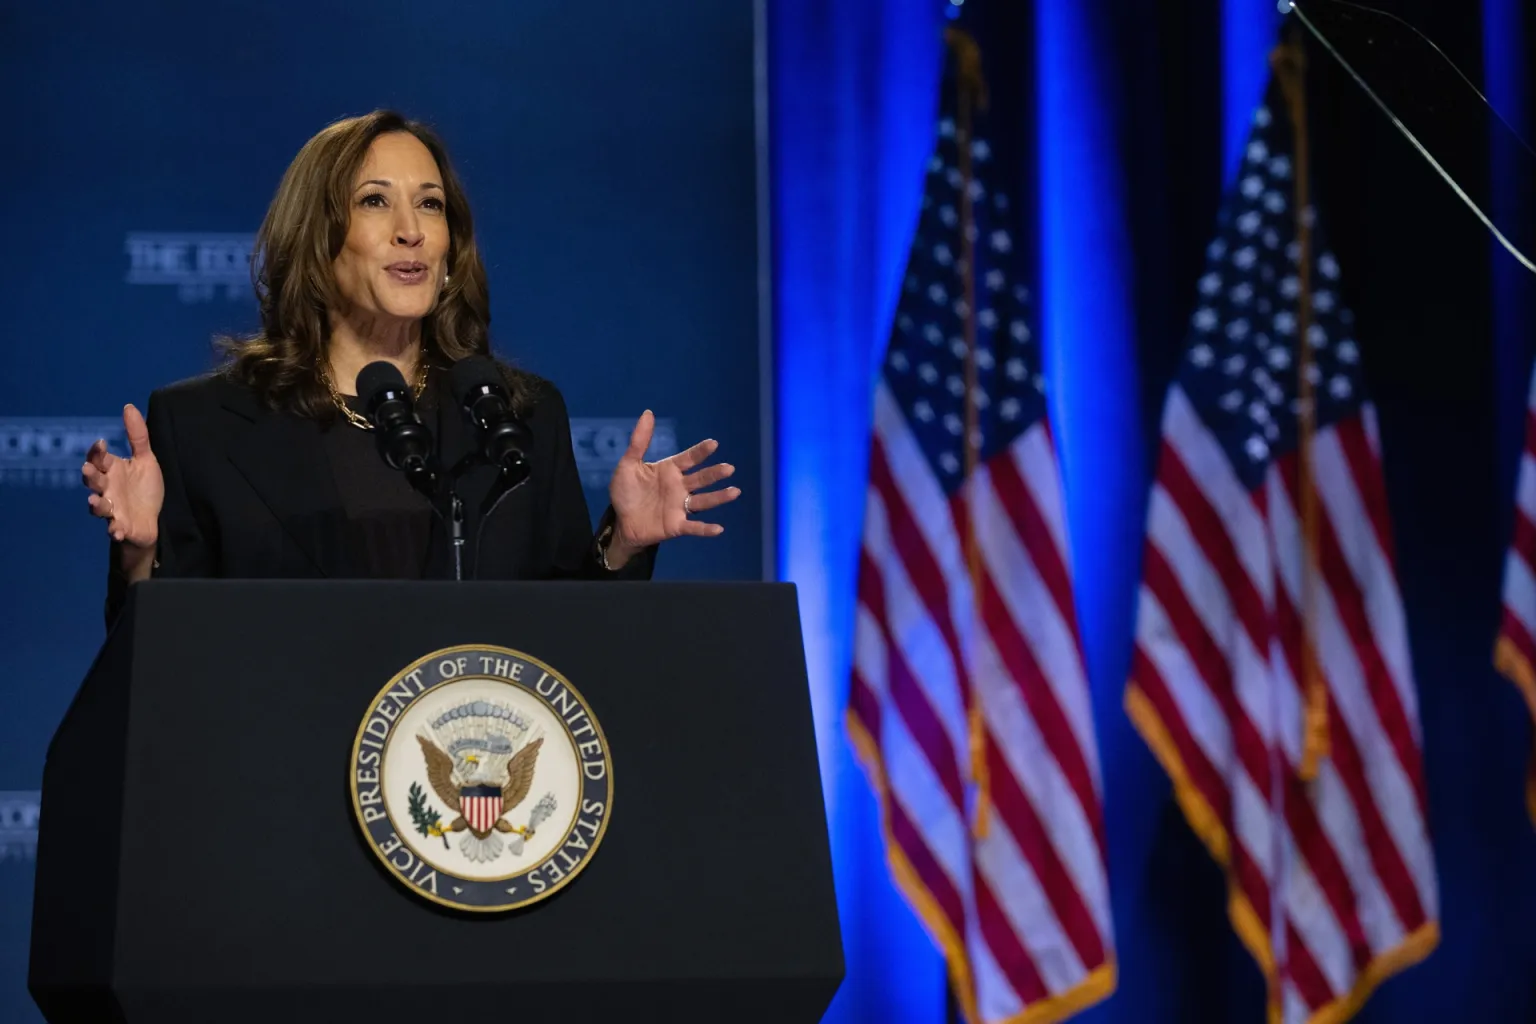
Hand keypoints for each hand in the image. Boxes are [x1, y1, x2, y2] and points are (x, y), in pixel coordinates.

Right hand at [83, 404, 163, 573]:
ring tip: (96, 501)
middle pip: (93, 481)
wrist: (151, 521)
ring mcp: (112, 509)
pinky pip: (113, 529)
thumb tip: (128, 406)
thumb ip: (137, 436)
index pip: (98, 458)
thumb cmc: (144, 489)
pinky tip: (117, 531)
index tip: (101, 443)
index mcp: (112, 471)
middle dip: (90, 476)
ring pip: (98, 506)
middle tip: (89, 469)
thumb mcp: (146, 460)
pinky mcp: (120, 527)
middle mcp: (107, 489)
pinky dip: (114, 530)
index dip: (96, 452)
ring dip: (96, 504)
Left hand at [607, 410, 740, 555]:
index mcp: (670, 470)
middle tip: (728, 468)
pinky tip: (719, 529)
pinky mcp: (676, 525)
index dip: (700, 452)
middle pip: (701, 479)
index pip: (689, 458)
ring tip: (735, 491)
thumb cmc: (626, 492)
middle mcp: (679, 487)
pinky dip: (705, 529)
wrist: (620, 521)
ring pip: (703, 501)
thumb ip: (639, 441)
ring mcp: (680, 506)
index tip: (713, 443)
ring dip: (719, 497)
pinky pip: (693, 527)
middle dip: (715, 474)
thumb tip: (648, 412)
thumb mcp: (628, 465)